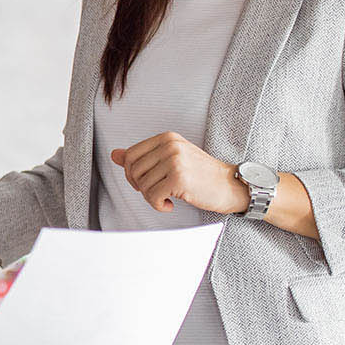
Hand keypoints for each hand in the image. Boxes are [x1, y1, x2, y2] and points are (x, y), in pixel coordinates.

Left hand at [110, 133, 248, 214]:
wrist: (230, 186)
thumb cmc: (200, 176)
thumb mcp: (171, 160)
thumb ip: (143, 157)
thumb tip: (114, 154)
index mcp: (166, 138)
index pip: (130, 156)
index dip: (132, 174)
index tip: (148, 182)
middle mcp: (170, 145)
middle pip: (132, 171)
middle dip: (141, 187)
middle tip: (159, 191)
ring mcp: (175, 160)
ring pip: (142, 185)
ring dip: (152, 198)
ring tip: (168, 196)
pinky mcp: (179, 177)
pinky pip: (152, 197)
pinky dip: (159, 205)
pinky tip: (172, 204)